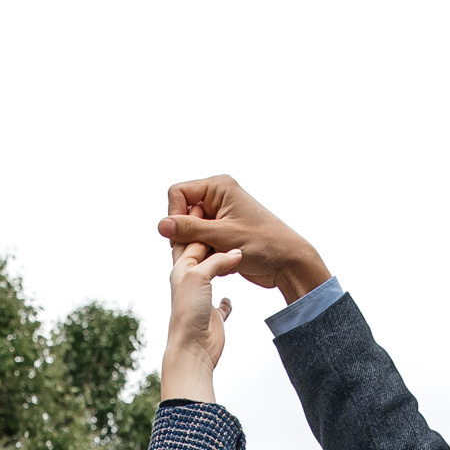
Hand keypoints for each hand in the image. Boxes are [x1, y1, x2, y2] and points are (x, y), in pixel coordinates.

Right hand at [158, 176, 330, 304]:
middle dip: (186, 235)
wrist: (288, 262)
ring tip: (216, 257)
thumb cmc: (262, 244)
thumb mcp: (222, 236)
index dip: (175, 215)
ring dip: (197, 248)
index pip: (178, 193)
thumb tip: (161, 225)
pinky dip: (205, 255)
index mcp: (218, 187)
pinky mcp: (221, 234)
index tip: (184, 235)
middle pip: (181, 213)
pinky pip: (200, 243)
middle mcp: (217, 198)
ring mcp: (218, 216)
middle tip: (202, 251)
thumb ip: (190, 230)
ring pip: (189, 232)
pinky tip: (222, 263)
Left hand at [161, 236, 244, 403]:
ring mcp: (202, 299)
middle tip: (227, 224)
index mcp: (182, 270)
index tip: (214, 207)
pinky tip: (229, 299)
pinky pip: (221, 305)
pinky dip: (226, 301)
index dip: (201, 224)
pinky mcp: (213, 316)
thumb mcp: (199, 276)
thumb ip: (216, 261)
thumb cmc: (190, 312)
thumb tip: (235, 253)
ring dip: (220, 264)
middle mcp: (191, 282)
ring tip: (234, 250)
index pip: (191, 240)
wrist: (192, 349)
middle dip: (212, 241)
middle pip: (202, 256)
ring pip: (212, 276)